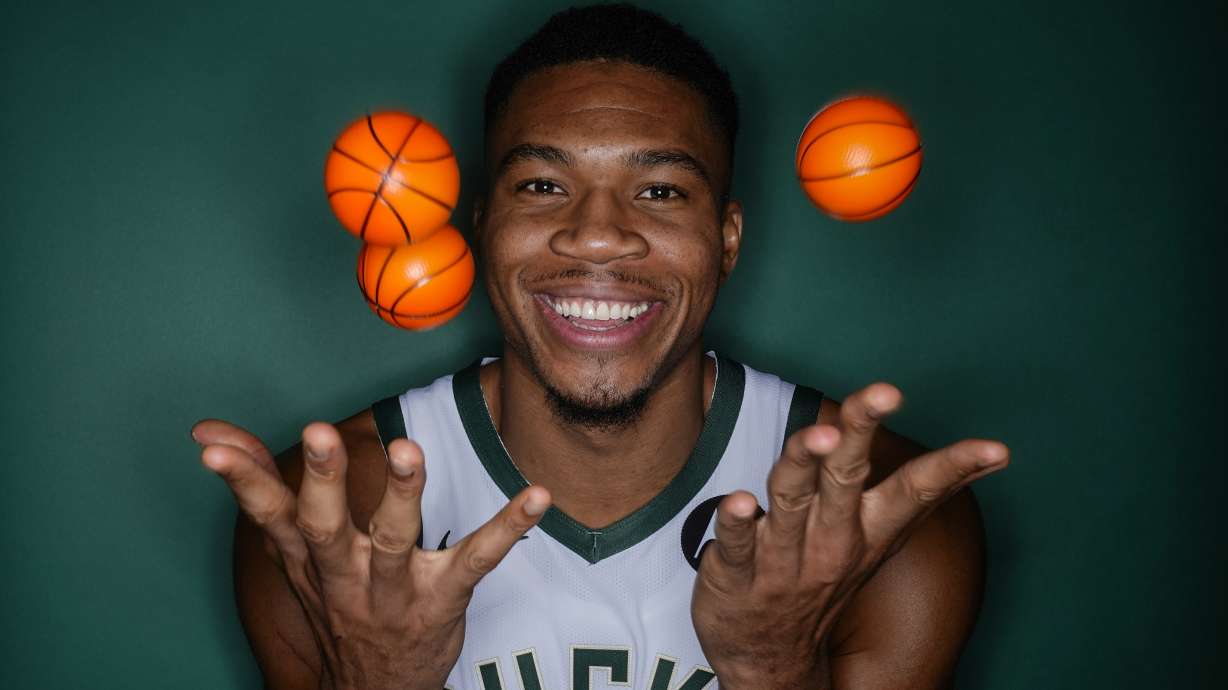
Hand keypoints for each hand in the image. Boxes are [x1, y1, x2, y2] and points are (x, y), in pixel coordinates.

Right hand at [192, 419, 550, 689]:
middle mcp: (343, 575)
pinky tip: (535, 497)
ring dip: (401, 496)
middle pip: (326, 528)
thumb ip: (258, 490)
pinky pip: (478, 560)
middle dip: (323, 481)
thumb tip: (208, 432)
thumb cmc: (334, 603)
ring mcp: (394, 591)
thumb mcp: (290, 554)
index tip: (213, 447)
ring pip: (393, 542)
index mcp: (306, 559)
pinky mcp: (444, 599)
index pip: (268, 516)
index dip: (243, 482)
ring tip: (408, 452)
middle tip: (318, 433)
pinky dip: (508, 528)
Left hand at [690, 383, 1008, 688]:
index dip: (953, 468)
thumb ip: (925, 494)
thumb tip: (992, 457)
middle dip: (861, 432)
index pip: (915, 491)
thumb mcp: (883, 542)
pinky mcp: (736, 571)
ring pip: (792, 499)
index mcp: (868, 529)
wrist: (773, 658)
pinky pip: (735, 542)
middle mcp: (830, 540)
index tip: (993, 448)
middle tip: (883, 393)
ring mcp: (782, 557)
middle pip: (847, 477)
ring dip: (805, 463)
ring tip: (822, 435)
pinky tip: (736, 500)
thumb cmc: (827, 578)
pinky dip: (735, 522)